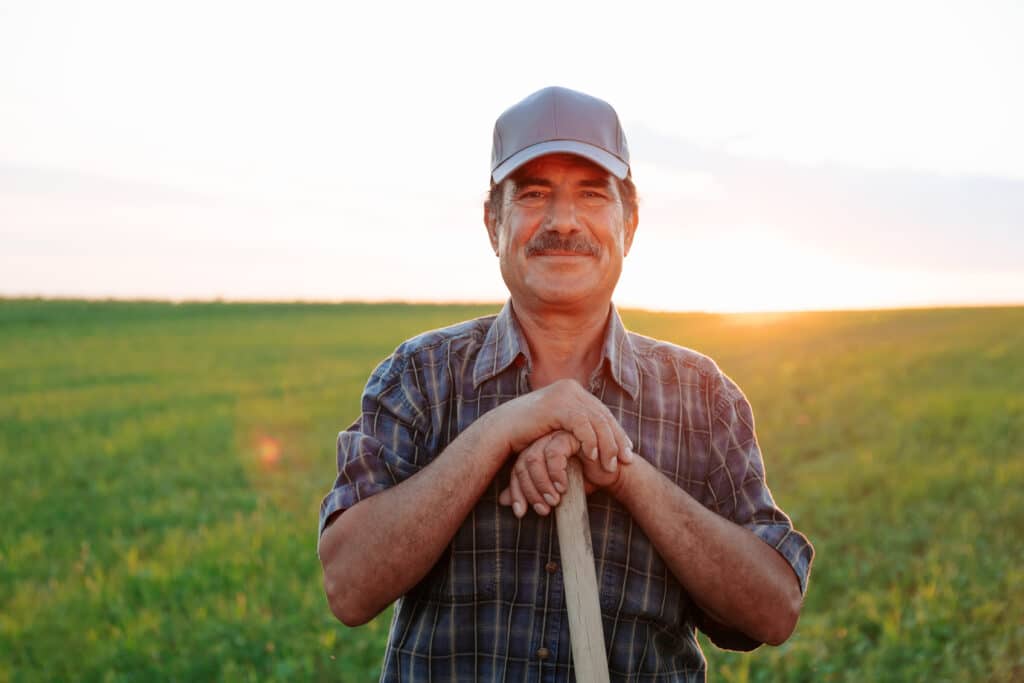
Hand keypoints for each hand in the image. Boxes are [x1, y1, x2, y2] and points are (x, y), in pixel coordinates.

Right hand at [495, 379, 633, 475]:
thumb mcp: (556, 427)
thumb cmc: (527, 433)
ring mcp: (564, 394)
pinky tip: (593, 456)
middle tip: (626, 460)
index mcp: (573, 391)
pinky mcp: (557, 404)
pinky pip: (582, 424)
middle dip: (617, 440)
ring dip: (606, 445)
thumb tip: (594, 435)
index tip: (626, 452)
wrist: (501, 431)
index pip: (602, 413)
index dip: (617, 432)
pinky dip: (590, 441)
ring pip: (596, 421)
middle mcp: (571, 388)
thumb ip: (573, 426)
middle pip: (603, 416)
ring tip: (610, 465)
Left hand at [498, 429, 631, 517]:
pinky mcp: (568, 434)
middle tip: (544, 509)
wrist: (612, 475)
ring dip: (542, 484)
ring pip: (533, 458)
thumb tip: (503, 501)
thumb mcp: (553, 491)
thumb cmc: (584, 481)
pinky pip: (553, 453)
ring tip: (555, 500)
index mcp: (535, 451)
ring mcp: (554, 435)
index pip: (516, 470)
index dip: (517, 493)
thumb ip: (530, 491)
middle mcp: (541, 441)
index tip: (521, 513)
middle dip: (530, 491)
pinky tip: (565, 486)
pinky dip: (556, 473)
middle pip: (521, 464)